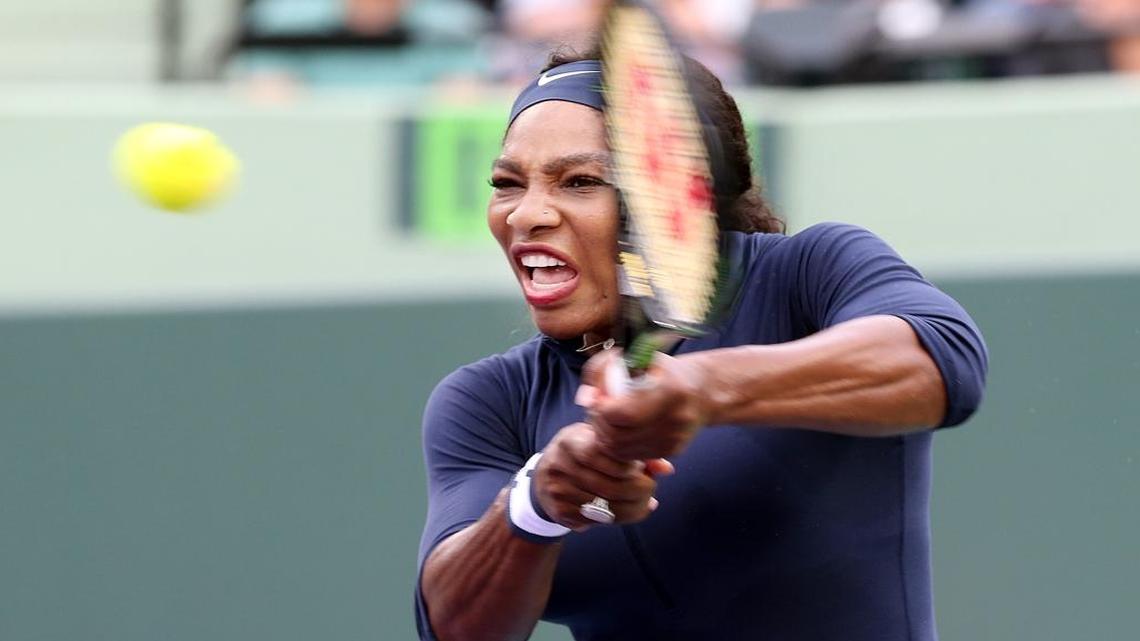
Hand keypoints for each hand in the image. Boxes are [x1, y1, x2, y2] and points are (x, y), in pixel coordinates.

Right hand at [533, 422, 672, 529]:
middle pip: (609, 486)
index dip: (629, 464)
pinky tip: (632, 510)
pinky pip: (598, 521)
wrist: (543, 477)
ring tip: (647, 500)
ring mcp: (559, 492)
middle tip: (651, 486)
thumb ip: (632, 451)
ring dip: (634, 507)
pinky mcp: (561, 513)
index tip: (642, 466)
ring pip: (607, 508)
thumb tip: (667, 469)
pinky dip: (621, 518)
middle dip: (639, 489)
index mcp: (570, 441)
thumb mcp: (600, 441)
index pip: (602, 454)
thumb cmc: (581, 452)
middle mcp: (560, 466)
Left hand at [579, 349, 710, 460]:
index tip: (599, 399)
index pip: (623, 414)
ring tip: (607, 420)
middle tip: (598, 411)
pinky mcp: (671, 451)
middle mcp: (676, 419)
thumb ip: (601, 371)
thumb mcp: (633, 357)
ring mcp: (674, 439)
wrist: (700, 390)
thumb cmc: (661, 370)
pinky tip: (621, 429)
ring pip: (621, 451)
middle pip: (618, 436)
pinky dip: (619, 445)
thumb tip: (584, 399)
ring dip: (605, 437)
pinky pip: (633, 456)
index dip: (602, 410)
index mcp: (671, 390)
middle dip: (599, 425)